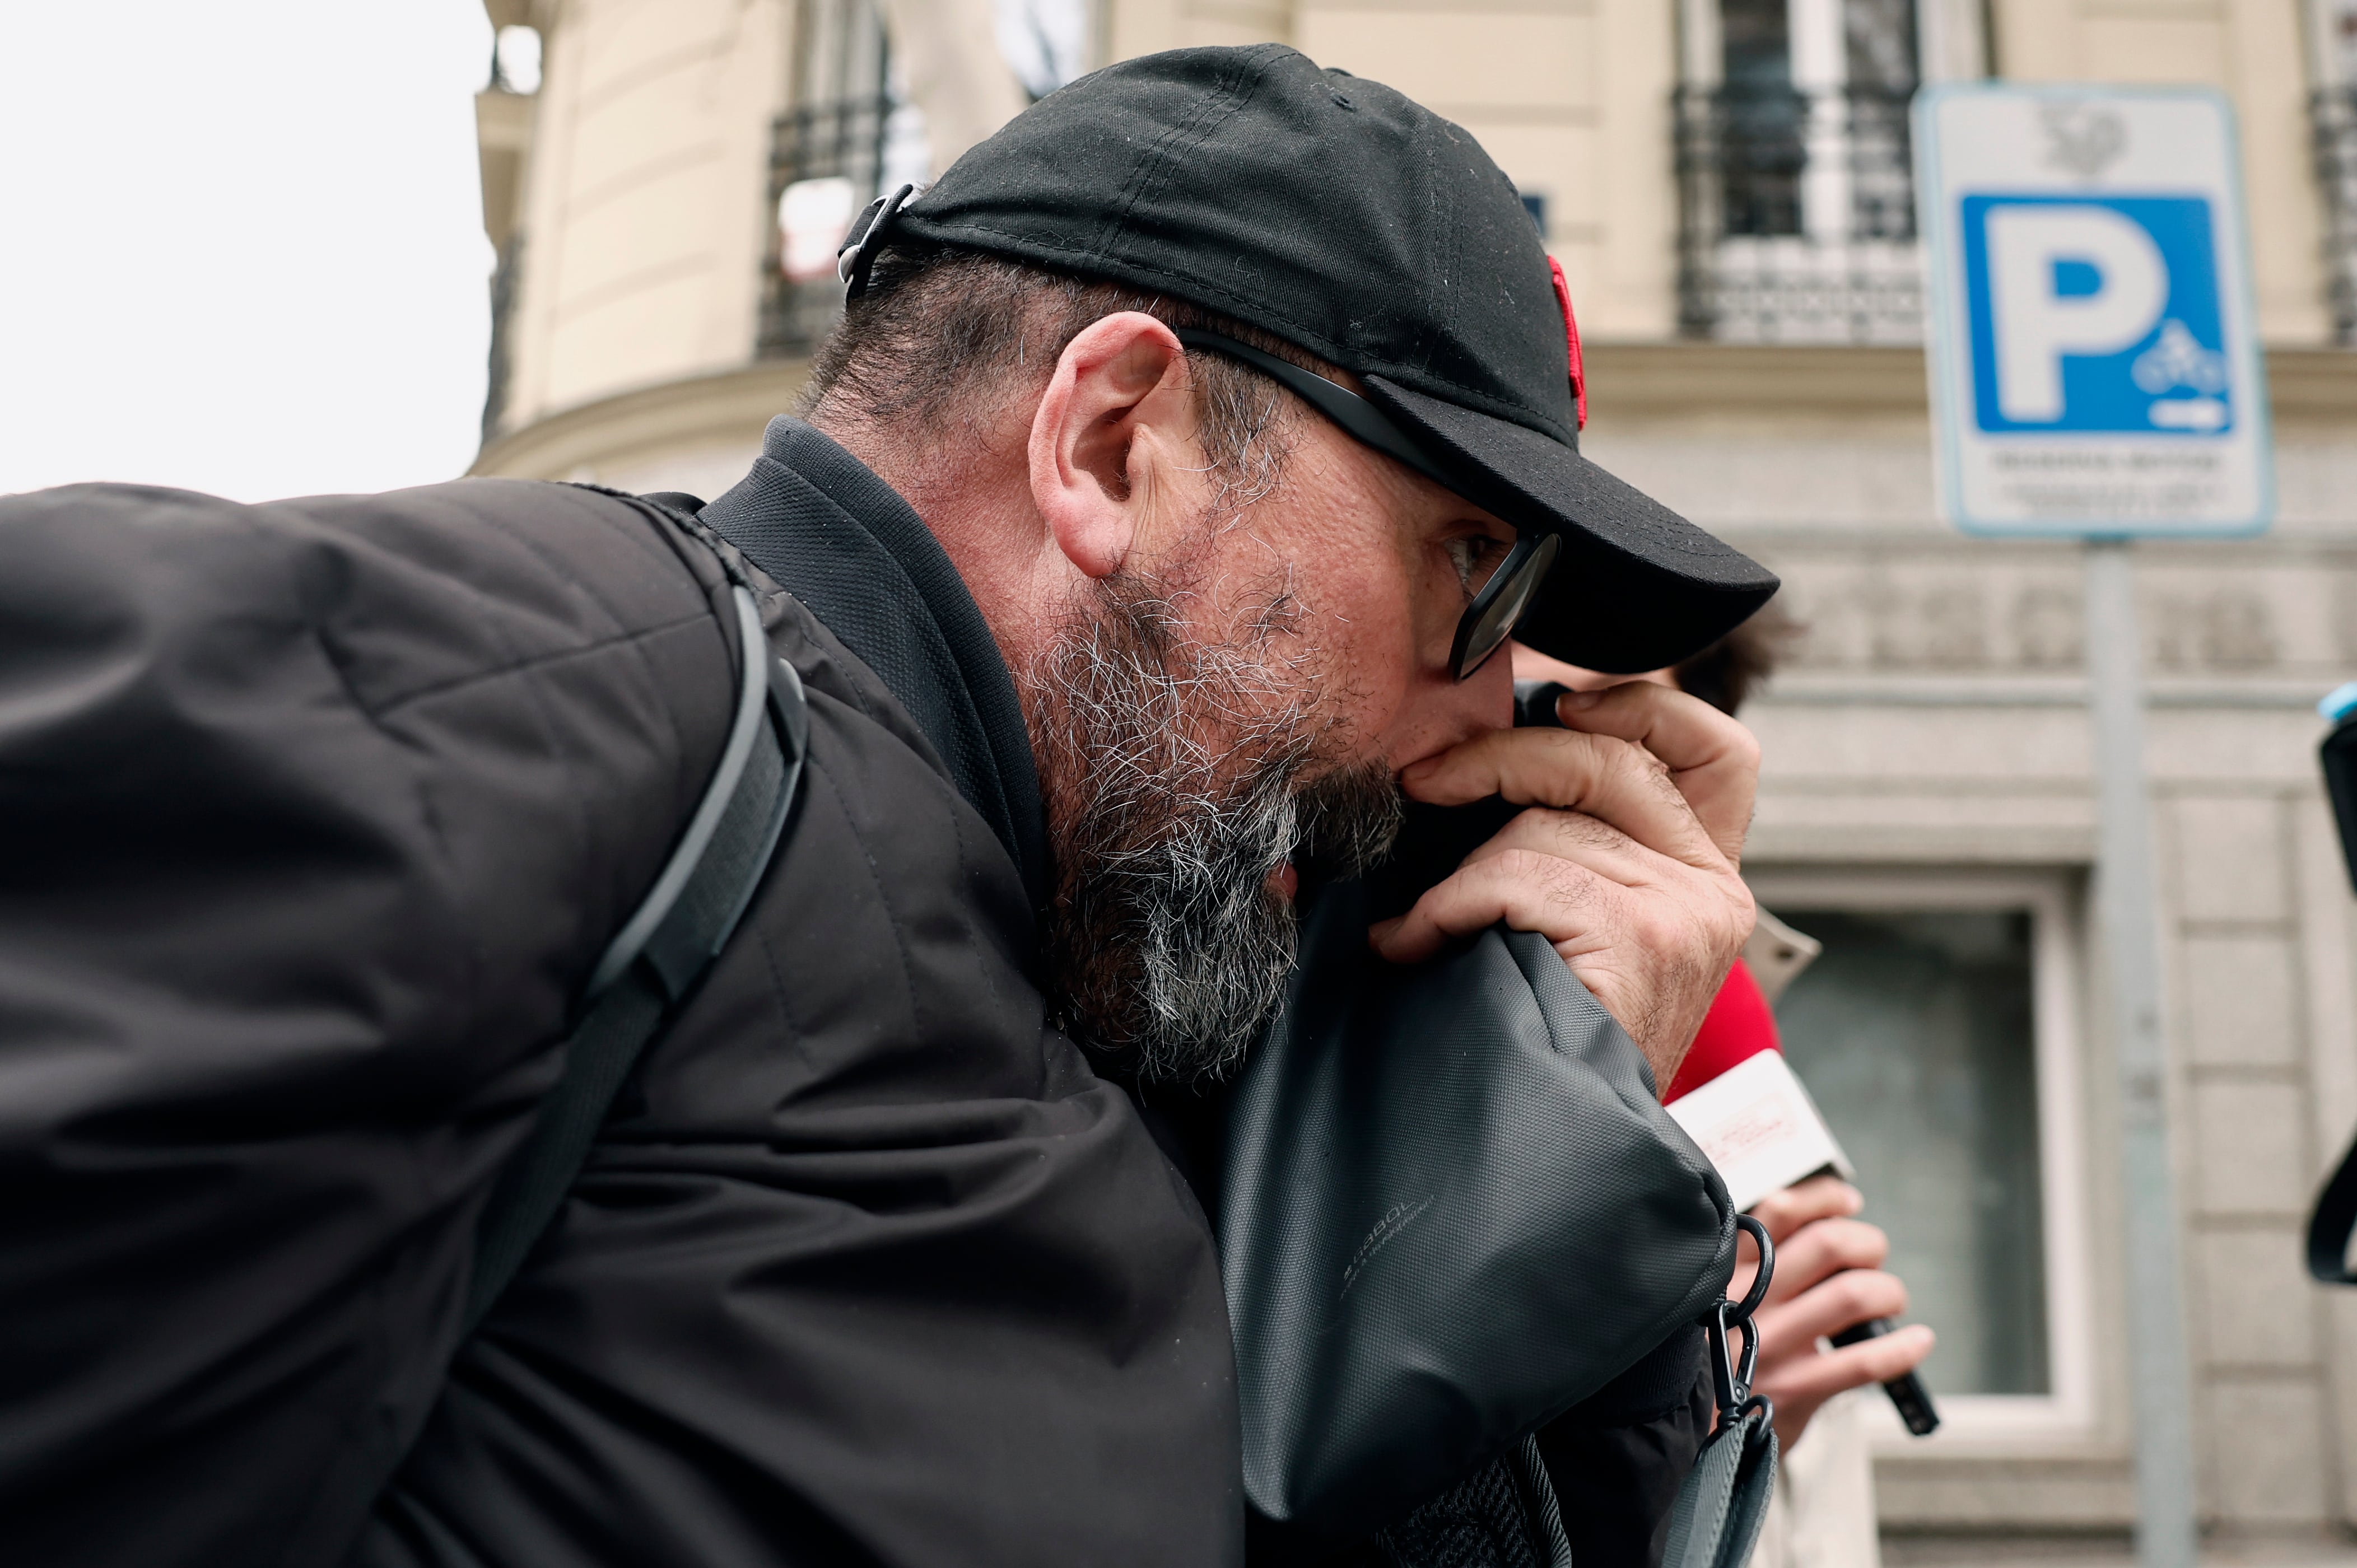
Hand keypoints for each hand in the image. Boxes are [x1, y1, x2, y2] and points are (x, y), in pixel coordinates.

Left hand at [1368, 680, 1758, 1087]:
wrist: (1568, 1153)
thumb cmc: (1553, 1040)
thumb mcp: (1583, 930)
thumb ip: (1575, 848)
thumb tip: (1484, 762)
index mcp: (1706, 875)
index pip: (1718, 749)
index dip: (1644, 704)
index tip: (1563, 701)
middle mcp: (1711, 888)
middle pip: (1609, 757)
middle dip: (1499, 756)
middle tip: (1425, 782)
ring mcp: (1685, 911)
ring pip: (1545, 824)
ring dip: (1459, 872)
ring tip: (1421, 925)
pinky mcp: (1643, 938)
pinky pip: (1519, 877)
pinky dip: (1449, 905)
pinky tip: (1418, 944)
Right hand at [1730, 1177, 1934, 1447]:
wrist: (1696, 1427)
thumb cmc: (1726, 1351)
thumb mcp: (1724, 1295)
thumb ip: (1762, 1260)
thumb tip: (1831, 1218)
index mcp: (1730, 1269)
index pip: (1780, 1210)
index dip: (1825, 1198)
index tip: (1849, 1203)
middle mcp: (1750, 1300)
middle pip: (1827, 1243)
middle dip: (1868, 1244)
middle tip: (1873, 1261)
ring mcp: (1771, 1345)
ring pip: (1852, 1295)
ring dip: (1888, 1292)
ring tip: (1888, 1301)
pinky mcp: (1794, 1389)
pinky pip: (1863, 1362)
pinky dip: (1902, 1348)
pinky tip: (1917, 1341)